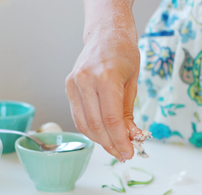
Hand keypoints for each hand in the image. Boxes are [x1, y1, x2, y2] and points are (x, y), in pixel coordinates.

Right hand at [65, 0, 141, 161]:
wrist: (106, 33)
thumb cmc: (124, 53)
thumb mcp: (133, 82)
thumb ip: (129, 112)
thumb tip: (131, 137)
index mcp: (105, 77)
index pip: (111, 120)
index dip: (120, 141)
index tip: (129, 153)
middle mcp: (85, 80)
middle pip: (96, 125)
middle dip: (111, 144)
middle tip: (123, 154)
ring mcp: (73, 83)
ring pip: (84, 124)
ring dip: (100, 140)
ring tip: (114, 147)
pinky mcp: (68, 87)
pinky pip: (79, 116)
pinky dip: (91, 129)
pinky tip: (103, 135)